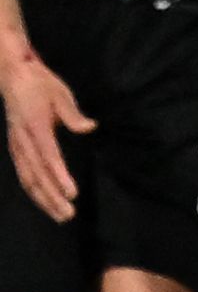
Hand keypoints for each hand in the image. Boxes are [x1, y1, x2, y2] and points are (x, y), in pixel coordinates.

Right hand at [0, 47, 91, 221]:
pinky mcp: (15, 149)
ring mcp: (16, 146)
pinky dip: (33, 191)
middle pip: (37, 175)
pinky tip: (45, 202)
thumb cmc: (40, 84)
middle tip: (68, 214)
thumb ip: (73, 115)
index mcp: (35, 127)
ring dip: (43, 199)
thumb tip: (90, 127)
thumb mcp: (60, 93)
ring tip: (60, 215)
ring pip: (28, 179)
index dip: (59, 177)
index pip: (49, 157)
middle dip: (52, 197)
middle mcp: (23, 140)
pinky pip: (23, 175)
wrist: (13, 76)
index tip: (71, 193)